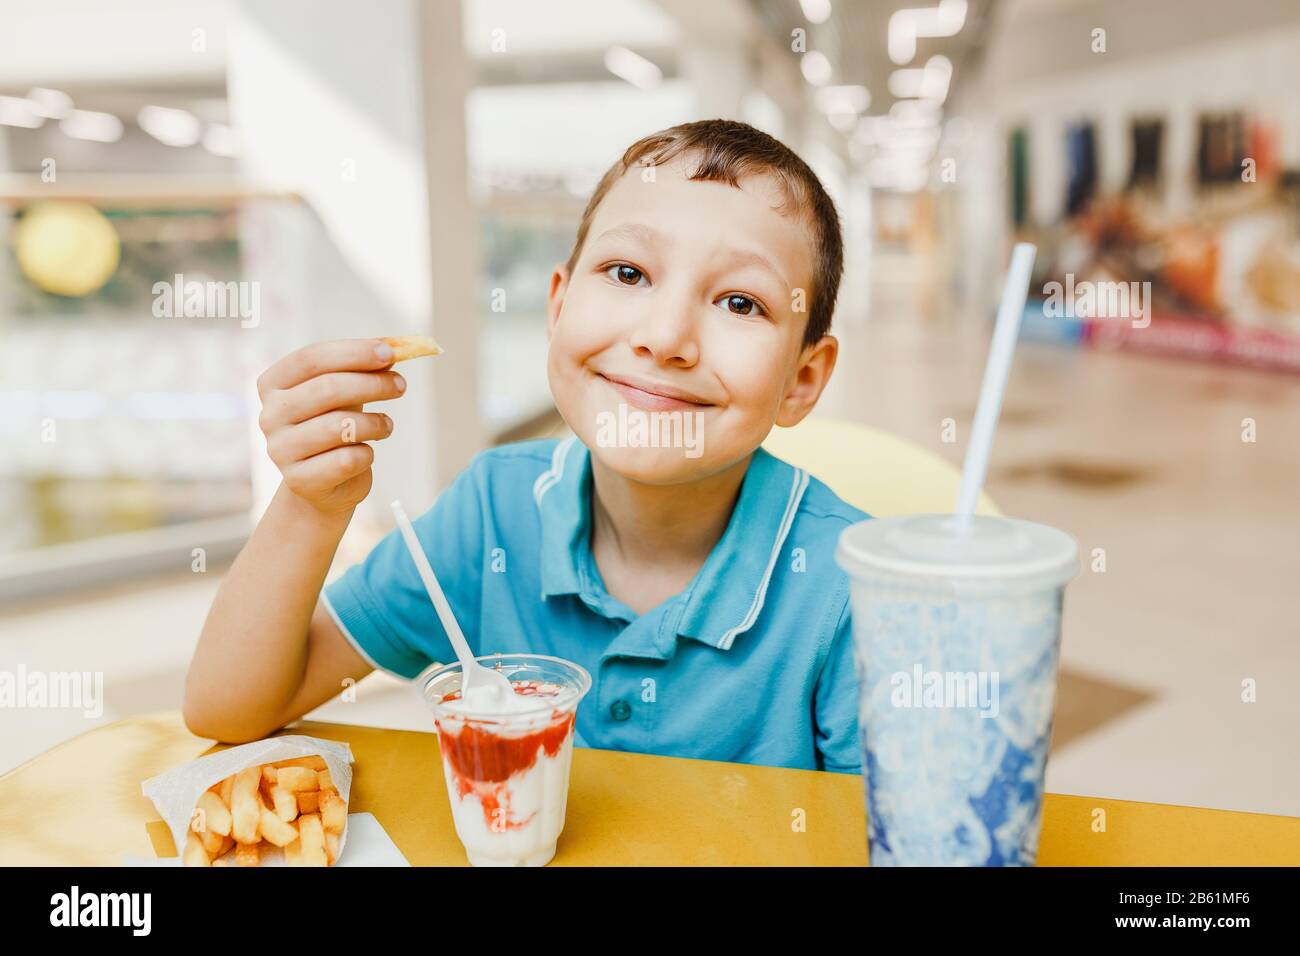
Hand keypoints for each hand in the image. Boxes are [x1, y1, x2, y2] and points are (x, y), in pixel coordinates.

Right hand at [256, 339, 405, 513]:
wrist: (324, 482)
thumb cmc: (334, 425)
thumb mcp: (344, 392)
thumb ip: (362, 369)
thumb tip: (394, 348)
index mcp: (273, 385)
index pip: (311, 358)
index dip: (353, 353)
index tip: (390, 353)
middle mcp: (270, 415)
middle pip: (327, 388)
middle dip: (372, 384)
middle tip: (401, 385)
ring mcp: (280, 449)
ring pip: (340, 426)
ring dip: (375, 423)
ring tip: (386, 425)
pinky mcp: (299, 480)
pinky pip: (346, 460)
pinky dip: (367, 454)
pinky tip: (366, 452)